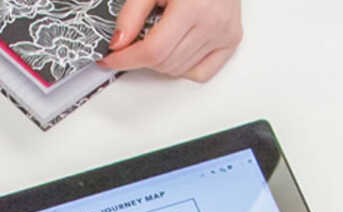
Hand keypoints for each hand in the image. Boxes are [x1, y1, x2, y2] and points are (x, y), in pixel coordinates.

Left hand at [98, 0, 242, 81]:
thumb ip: (132, 13)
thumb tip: (118, 43)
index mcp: (194, 7)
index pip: (154, 50)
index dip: (127, 59)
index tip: (111, 59)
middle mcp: (214, 24)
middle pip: (165, 63)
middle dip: (141, 57)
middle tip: (133, 40)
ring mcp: (225, 34)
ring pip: (179, 70)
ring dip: (160, 61)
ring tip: (159, 34)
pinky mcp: (232, 40)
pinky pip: (201, 72)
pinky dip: (183, 67)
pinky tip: (176, 48)